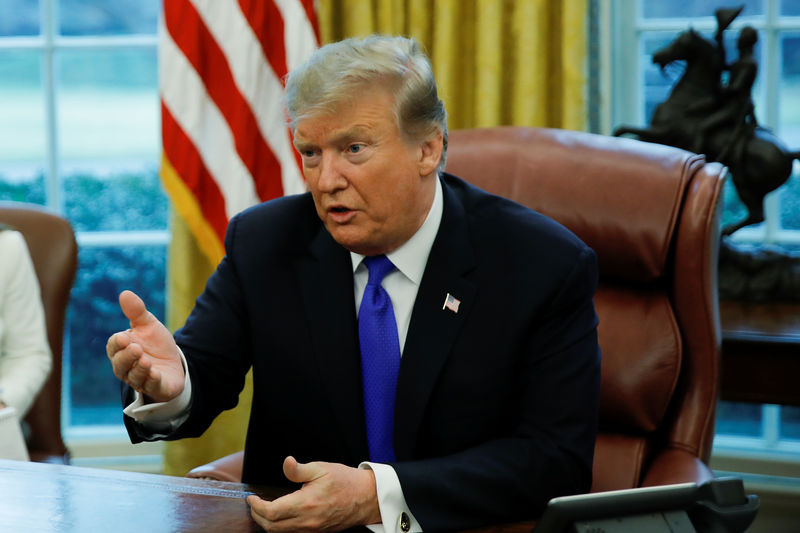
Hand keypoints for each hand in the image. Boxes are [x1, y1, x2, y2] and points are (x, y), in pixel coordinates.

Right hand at [105, 290, 183, 402]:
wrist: (174, 364)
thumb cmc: (155, 345)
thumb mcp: (148, 325)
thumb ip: (137, 312)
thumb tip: (125, 293)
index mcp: (121, 350)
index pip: (113, 346)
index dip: (118, 343)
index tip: (124, 336)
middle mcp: (126, 367)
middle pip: (120, 364)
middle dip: (127, 356)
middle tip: (136, 348)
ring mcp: (140, 379)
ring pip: (133, 377)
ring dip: (139, 369)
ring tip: (145, 360)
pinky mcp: (155, 388)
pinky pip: (150, 387)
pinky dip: (151, 381)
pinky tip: (155, 373)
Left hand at [247, 456, 380, 531]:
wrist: (366, 498)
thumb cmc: (345, 481)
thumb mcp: (321, 468)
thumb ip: (299, 469)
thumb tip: (286, 462)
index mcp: (306, 504)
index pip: (270, 513)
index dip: (256, 506)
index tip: (251, 497)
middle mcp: (306, 521)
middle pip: (271, 527)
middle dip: (258, 516)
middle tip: (254, 504)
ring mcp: (312, 530)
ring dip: (268, 523)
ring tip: (264, 509)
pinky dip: (280, 527)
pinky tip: (280, 516)